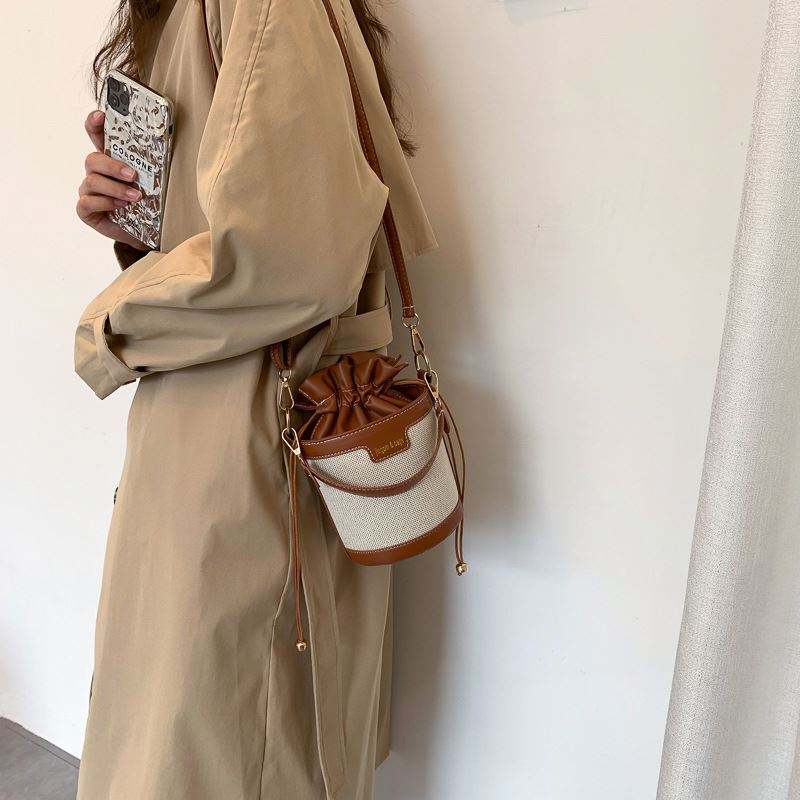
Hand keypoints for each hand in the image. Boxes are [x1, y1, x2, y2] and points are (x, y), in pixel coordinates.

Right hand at [76, 110, 147, 250]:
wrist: (143, 235)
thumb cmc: (146, 206)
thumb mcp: (151, 184)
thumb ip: (150, 168)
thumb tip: (172, 150)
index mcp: (110, 161)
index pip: (96, 136)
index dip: (94, 124)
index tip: (101, 115)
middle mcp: (96, 173)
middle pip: (93, 159)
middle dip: (113, 166)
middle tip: (133, 175)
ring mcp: (88, 191)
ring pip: (92, 181)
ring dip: (115, 188)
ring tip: (135, 197)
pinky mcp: (85, 210)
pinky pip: (87, 202)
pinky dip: (104, 203)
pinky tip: (119, 206)